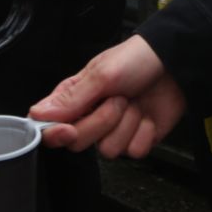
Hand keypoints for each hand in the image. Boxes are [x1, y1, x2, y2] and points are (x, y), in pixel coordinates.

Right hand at [30, 35, 187, 158]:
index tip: (69, 130)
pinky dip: (144, 133)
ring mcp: (114, 130)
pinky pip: (133, 152)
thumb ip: (71, 98)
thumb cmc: (136, 59)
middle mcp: (90, 116)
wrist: (176, 63)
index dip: (55, 134)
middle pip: (79, 143)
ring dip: (126, 125)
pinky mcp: (136, 139)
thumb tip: (36, 114)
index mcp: (74, 98)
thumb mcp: (102, 74)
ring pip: (108, 151)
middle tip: (118, 98)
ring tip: (135, 102)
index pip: (49, 127)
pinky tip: (148, 116)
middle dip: (102, 122)